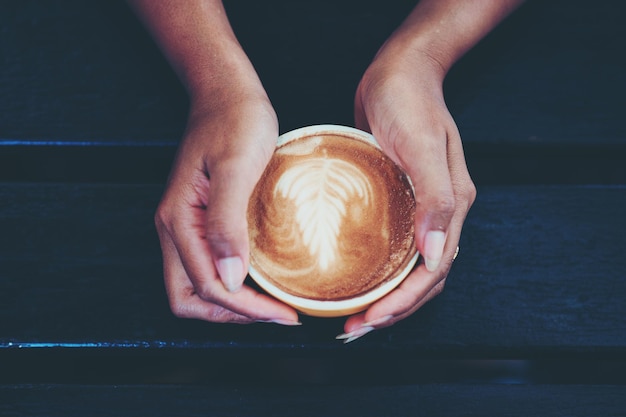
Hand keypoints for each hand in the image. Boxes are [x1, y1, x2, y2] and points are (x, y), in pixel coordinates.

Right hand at [154, 96, 299, 324]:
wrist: (226, 92)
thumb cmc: (236, 120)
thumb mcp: (237, 167)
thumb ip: (227, 222)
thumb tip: (230, 278)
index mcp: (178, 218)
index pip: (207, 285)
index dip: (246, 308)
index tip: (285, 314)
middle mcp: (173, 228)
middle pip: (189, 297)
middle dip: (231, 315)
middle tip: (276, 314)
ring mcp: (183, 225)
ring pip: (195, 287)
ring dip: (231, 304)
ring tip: (272, 304)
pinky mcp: (198, 220)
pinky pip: (207, 266)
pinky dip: (232, 283)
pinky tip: (262, 280)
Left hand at [339, 47, 475, 340]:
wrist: (398, 70)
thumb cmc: (408, 101)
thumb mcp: (420, 146)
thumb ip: (434, 199)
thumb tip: (434, 257)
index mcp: (453, 205)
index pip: (433, 271)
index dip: (405, 302)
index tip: (372, 320)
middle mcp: (440, 213)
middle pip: (422, 278)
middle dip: (393, 309)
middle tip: (356, 330)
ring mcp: (421, 208)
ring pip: (408, 268)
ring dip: (386, 297)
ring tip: (355, 317)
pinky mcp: (400, 200)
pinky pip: (393, 246)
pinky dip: (378, 271)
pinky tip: (355, 279)